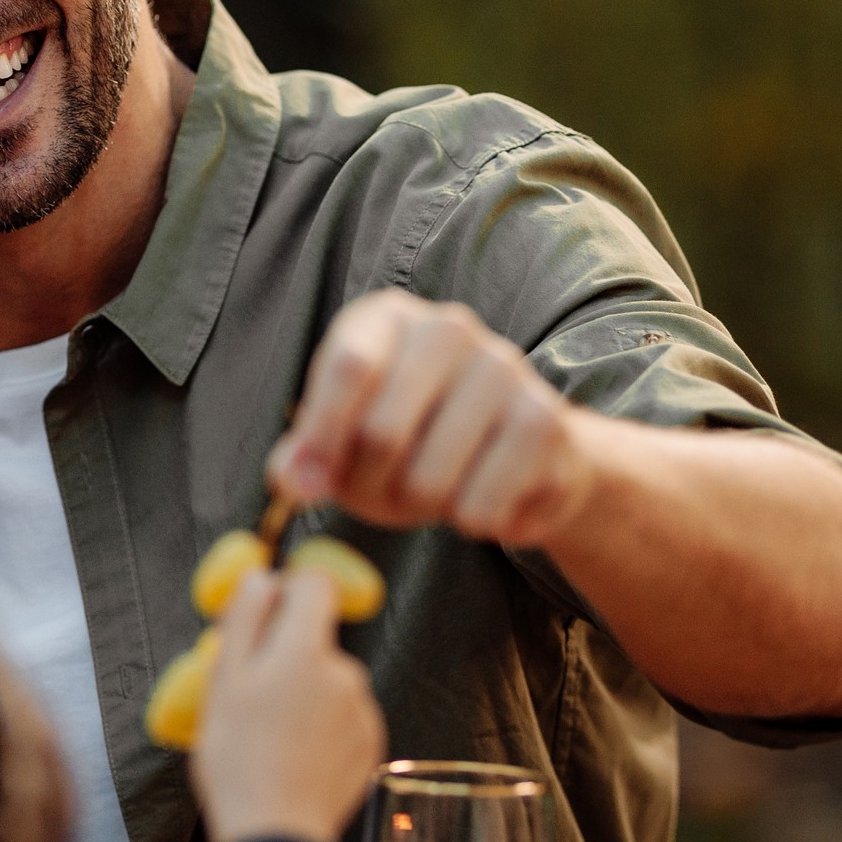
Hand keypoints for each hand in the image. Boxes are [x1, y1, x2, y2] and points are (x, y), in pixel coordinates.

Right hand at [190, 567, 386, 841]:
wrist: (276, 837)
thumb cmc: (238, 762)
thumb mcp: (223, 684)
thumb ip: (246, 620)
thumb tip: (262, 575)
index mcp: (307, 651)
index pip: (316, 584)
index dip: (289, 588)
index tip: (264, 613)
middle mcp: (346, 673)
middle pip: (317, 638)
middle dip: (284, 654)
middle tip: (248, 696)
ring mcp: (364, 710)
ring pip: (328, 680)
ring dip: (302, 693)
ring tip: (268, 736)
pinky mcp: (371, 744)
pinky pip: (342, 716)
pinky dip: (320, 726)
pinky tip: (292, 755)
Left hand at [267, 287, 596, 546]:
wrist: (519, 455)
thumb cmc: (410, 442)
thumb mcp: (343, 445)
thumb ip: (305, 459)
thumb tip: (295, 482)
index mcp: (385, 318)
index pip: (350, 368)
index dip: (323, 437)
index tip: (310, 485)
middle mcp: (448, 328)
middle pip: (383, 432)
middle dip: (372, 485)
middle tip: (385, 490)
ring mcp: (503, 366)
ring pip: (430, 478)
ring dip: (423, 509)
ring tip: (436, 491)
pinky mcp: (546, 419)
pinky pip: (482, 505)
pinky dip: (472, 522)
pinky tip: (483, 498)